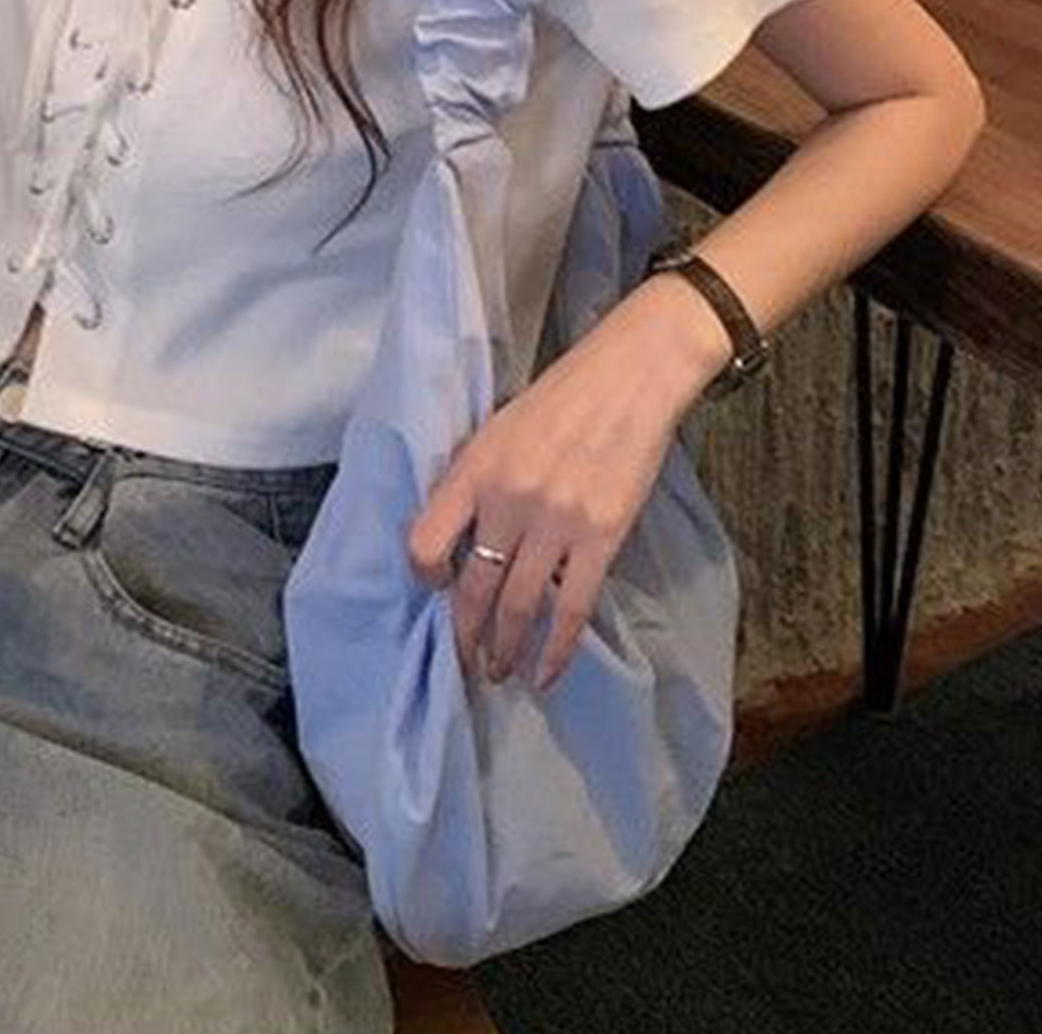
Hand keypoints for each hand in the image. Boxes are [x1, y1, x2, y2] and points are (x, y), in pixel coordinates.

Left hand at [406, 286, 702, 690]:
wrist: (629, 380)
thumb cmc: (559, 401)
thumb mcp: (495, 430)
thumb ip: (473, 481)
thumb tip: (457, 538)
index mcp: (474, 470)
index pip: (424, 538)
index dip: (424, 573)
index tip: (435, 588)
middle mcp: (507, 501)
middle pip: (473, 587)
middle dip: (465, 635)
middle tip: (463, 663)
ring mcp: (555, 522)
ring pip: (518, 607)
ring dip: (505, 650)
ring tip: (498, 674)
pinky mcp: (601, 538)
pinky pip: (571, 608)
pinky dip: (557, 650)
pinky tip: (546, 674)